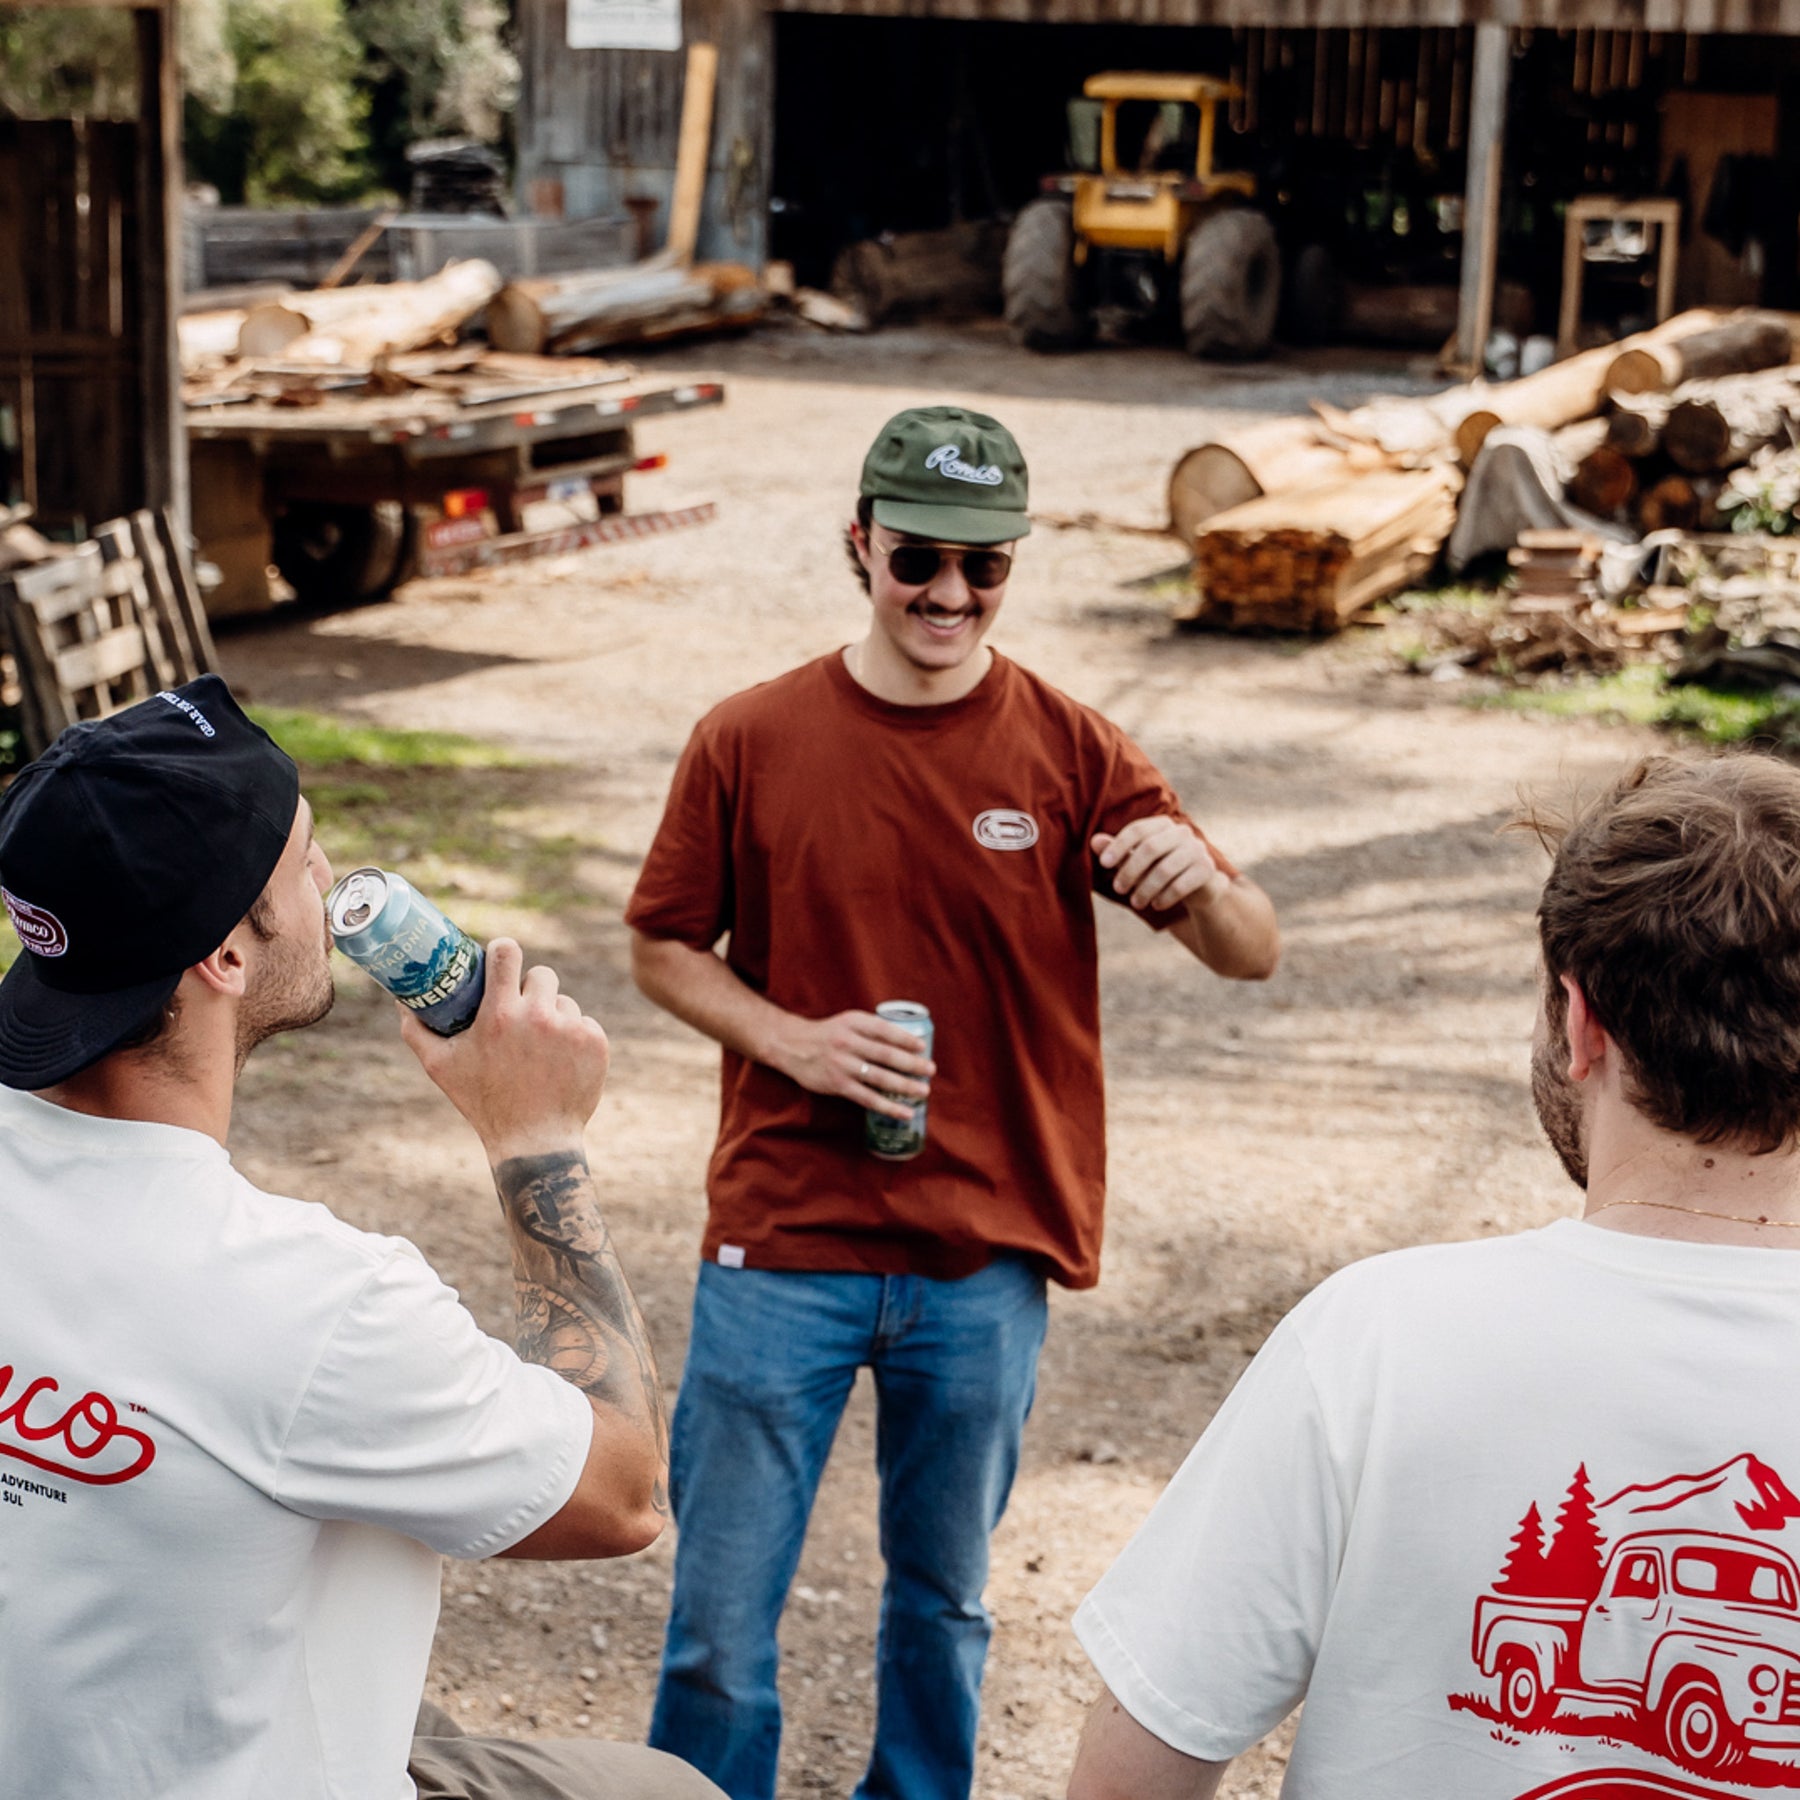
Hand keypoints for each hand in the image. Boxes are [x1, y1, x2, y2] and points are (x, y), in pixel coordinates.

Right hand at [399, 938, 609, 1161]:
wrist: (535, 1141)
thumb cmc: (483, 1103)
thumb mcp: (440, 1067)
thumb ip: (417, 1030)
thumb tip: (401, 1001)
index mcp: (500, 1015)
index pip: (506, 954)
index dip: (503, 950)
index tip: (501, 956)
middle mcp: (539, 1016)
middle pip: (541, 974)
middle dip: (530, 989)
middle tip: (521, 1011)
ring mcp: (571, 1028)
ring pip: (563, 1001)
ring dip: (553, 1015)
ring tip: (538, 1047)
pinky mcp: (595, 1042)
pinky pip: (584, 1022)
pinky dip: (574, 1037)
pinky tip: (560, 1060)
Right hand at [766, 1009, 934, 1120]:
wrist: (792, 1046)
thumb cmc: (829, 1034)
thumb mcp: (848, 1022)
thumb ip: (872, 1029)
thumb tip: (908, 1041)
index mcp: (853, 1022)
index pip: (884, 1030)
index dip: (904, 1038)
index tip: (922, 1046)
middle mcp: (847, 1042)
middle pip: (885, 1054)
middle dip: (911, 1064)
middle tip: (930, 1070)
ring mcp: (842, 1065)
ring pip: (879, 1077)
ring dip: (904, 1086)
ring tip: (923, 1091)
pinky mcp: (838, 1085)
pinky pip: (868, 1098)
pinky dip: (888, 1106)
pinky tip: (904, 1112)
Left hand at [1092, 817, 1229, 913]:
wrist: (1198, 887)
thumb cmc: (1160, 869)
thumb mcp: (1137, 861)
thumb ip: (1118, 851)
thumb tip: (1094, 841)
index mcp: (1162, 824)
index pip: (1137, 830)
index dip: (1119, 845)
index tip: (1104, 863)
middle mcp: (1182, 832)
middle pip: (1150, 848)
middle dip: (1130, 870)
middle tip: (1118, 889)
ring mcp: (1197, 849)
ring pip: (1165, 869)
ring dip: (1146, 888)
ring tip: (1135, 903)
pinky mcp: (1206, 869)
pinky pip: (1182, 884)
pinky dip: (1165, 897)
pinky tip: (1156, 905)